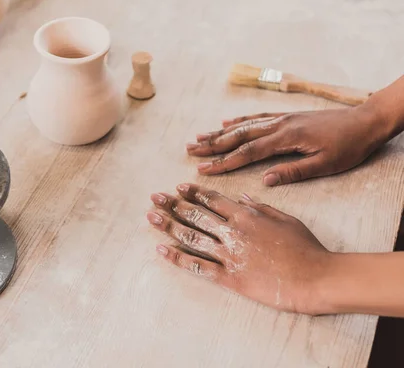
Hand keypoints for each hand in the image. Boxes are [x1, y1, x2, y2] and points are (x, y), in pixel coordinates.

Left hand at [146, 184, 333, 313]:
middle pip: (196, 214)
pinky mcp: (229, 277)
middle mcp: (233, 231)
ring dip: (168, 225)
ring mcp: (229, 254)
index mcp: (247, 215)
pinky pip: (197, 266)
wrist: (315, 278)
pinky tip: (161, 249)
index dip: (193, 192)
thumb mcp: (285, 219)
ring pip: (191, 236)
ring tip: (150, 216)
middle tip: (154, 197)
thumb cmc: (305, 247)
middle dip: (172, 204)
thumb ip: (260, 207)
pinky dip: (177, 257)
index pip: (212, 199)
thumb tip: (240, 197)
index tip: (177, 187)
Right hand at [186, 105, 389, 185]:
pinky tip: (226, 122)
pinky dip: (239, 120)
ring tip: (199, 137)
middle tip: (190, 150)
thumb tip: (265, 180)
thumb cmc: (349, 146)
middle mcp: (279, 126)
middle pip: (239, 135)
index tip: (204, 169)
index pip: (248, 152)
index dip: (224, 161)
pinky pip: (257, 117)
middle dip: (213, 145)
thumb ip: (294, 171)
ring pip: (244, 125)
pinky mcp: (287, 116)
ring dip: (220, 132)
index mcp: (287, 139)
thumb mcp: (326, 164)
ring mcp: (282, 119)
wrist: (367, 120)